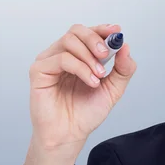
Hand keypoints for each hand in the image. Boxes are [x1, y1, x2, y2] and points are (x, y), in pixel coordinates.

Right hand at [27, 24, 136, 151]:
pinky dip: (80, 67)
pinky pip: (61, 58)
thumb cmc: (85, 114)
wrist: (70, 135)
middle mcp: (61, 54)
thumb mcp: (113, 89)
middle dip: (95, 39)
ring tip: (98, 76)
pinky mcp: (38, 70)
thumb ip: (122, 69)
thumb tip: (125, 47)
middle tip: (106, 54)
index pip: (87, 33)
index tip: (116, 31)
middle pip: (76, 31)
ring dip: (88, 57)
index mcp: (77, 56)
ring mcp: (49, 61)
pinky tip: (90, 81)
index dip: (102, 29)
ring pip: (69, 41)